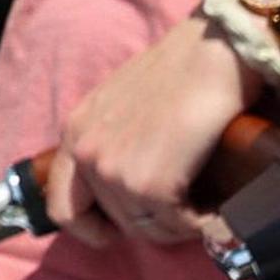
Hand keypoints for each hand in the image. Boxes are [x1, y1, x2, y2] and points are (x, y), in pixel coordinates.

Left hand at [45, 12, 259, 249]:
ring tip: (204, 205)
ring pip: (150, 229)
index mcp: (76, 132)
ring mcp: (115, 169)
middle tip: (186, 209)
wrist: (214, 49)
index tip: (123, 230)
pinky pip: (177, 226)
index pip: (62, 209)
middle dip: (155, 223)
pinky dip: (202, 223)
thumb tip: (131, 193)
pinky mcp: (151, 182)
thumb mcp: (124, 107)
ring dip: (182, 225)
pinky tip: (216, 208)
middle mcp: (87, 152)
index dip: (92, 230)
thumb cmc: (181, 73)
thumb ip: (115, 143)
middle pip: (118, 224)